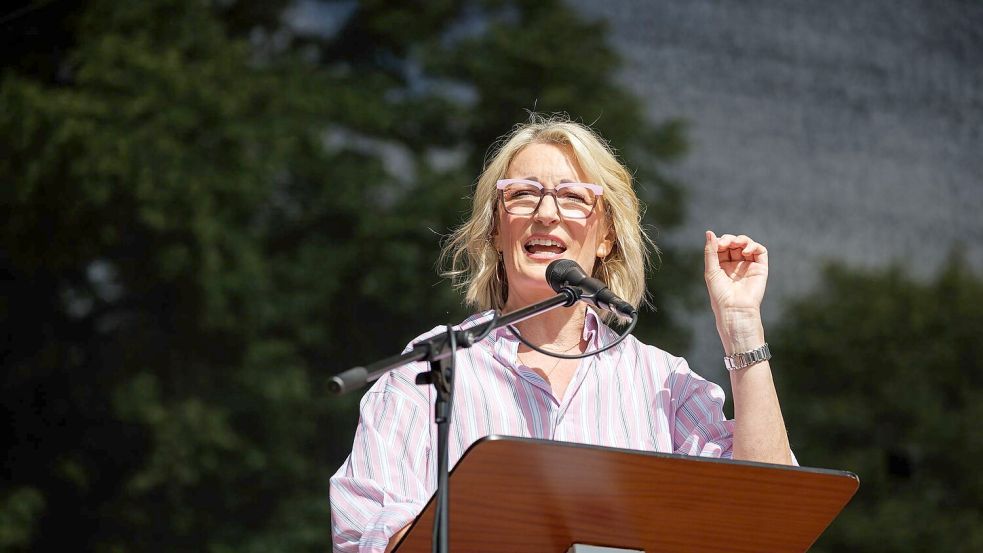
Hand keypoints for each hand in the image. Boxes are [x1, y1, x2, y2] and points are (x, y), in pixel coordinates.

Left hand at [703, 231, 767, 352]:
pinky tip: (746, 251)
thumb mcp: (711, 270)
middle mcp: (736, 265)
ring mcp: (748, 266)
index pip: (722, 246)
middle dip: (729, 239)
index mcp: (722, 266)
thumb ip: (711, 251)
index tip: (717, 244)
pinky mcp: (760, 268)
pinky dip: (754, 246)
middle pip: (734, 243)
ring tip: (737, 243)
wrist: (734, 309)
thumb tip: (709, 232)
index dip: (720, 241)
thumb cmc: (720, 294)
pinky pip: (760, 251)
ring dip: (742, 240)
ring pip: (747, 244)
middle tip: (725, 243)